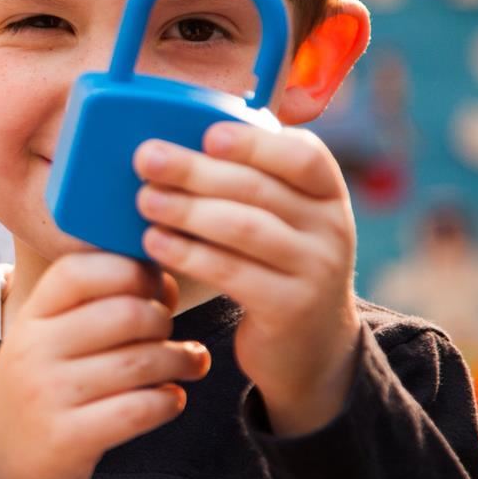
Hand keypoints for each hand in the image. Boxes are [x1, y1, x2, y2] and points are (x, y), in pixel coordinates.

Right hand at [0, 253, 209, 478]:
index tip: (156, 288)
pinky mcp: (68, 438)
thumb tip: (164, 281)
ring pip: (140, 362)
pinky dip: (168, 401)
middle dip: (164, 320)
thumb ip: (93, 306)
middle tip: (172, 334)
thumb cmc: (41, 387)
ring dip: (180, 361)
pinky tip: (172, 398)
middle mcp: (35, 349)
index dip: (131, 270)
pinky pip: (138, 409)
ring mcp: (49, 394)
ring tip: (191, 363)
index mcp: (32, 316)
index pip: (81, 270)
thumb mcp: (46, 337)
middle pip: (125, 313)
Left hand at [134, 124, 360, 436]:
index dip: (255, 142)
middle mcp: (332, 227)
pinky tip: (155, 242)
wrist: (311, 344)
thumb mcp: (282, 219)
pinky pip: (232, 272)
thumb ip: (249, 182)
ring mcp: (316, 269)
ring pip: (244, 228)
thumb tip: (176, 145)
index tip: (207, 134)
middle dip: (197, 171)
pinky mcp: (290, 307)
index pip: (302, 155)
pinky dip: (189, 253)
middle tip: (147, 159)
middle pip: (259, 189)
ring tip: (145, 200)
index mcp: (327, 193)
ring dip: (188, 210)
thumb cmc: (275, 263)